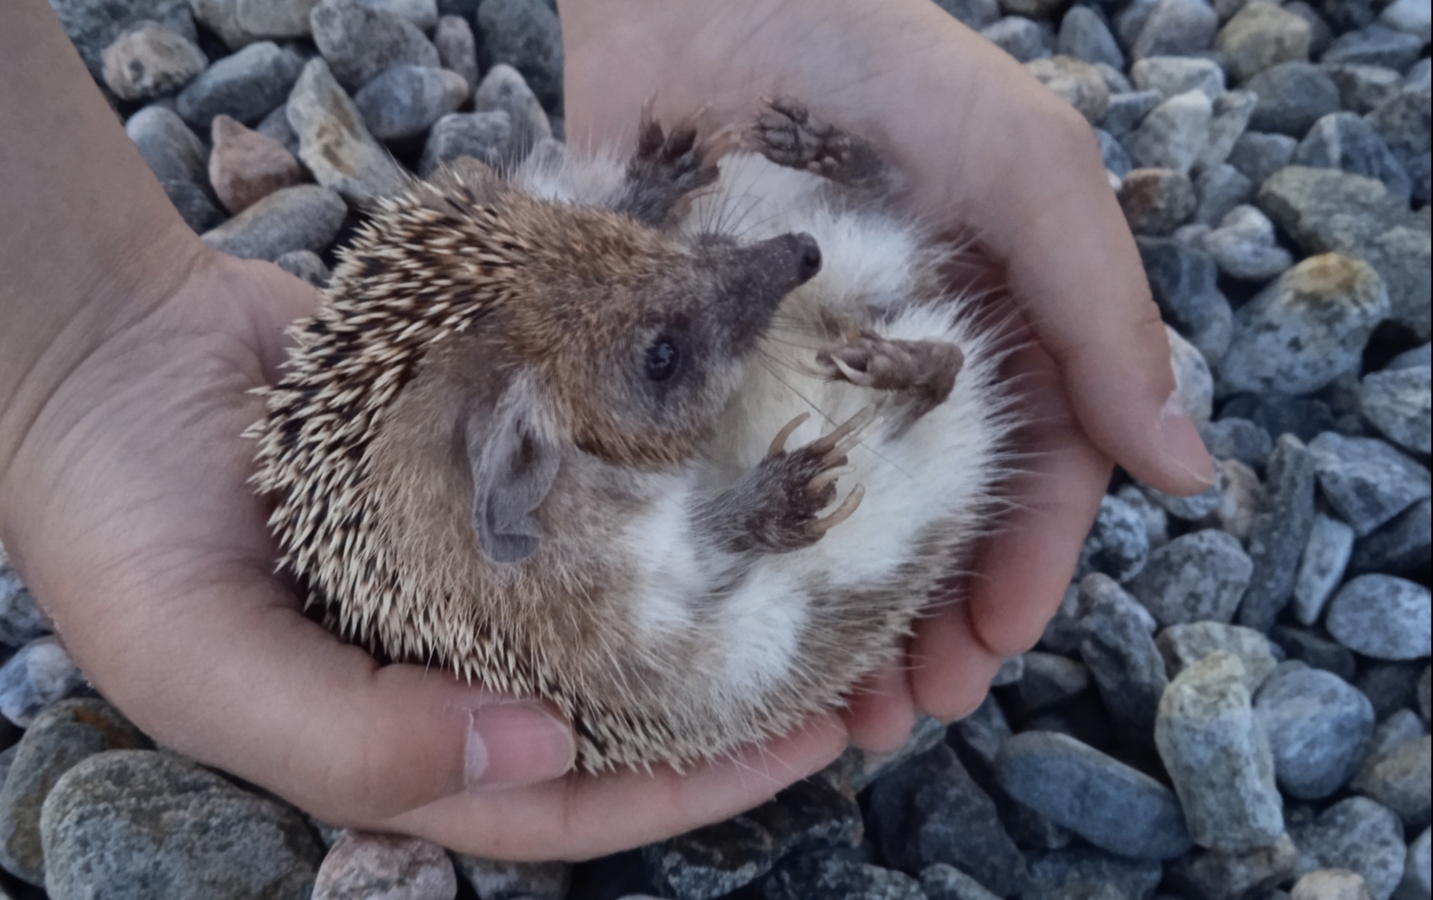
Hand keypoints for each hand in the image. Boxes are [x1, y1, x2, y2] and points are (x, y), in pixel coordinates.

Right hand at [0, 251, 848, 859]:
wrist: (93, 346)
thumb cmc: (120, 525)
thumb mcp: (203, 668)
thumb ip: (354, 741)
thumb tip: (541, 756)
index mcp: (394, 735)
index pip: (561, 802)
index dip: (678, 793)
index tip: (794, 743)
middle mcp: (448, 652)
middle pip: (612, 703)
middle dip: (725, 699)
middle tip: (843, 662)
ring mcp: (468, 551)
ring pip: (614, 593)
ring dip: (709, 589)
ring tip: (818, 567)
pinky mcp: (477, 456)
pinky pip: (582, 485)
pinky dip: (653, 484)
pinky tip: (734, 462)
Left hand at [559, 0, 1216, 749]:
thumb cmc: (880, 56)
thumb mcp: (1027, 170)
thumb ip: (1103, 312)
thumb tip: (1186, 471)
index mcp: (1000, 322)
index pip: (1034, 475)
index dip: (1021, 571)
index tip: (987, 651)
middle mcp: (901, 355)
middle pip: (929, 519)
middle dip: (925, 624)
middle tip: (901, 715)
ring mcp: (795, 361)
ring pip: (826, 516)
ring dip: (832, 615)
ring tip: (819, 704)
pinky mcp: (701, 355)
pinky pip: (721, 471)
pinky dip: (731, 549)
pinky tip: (718, 613)